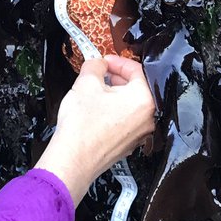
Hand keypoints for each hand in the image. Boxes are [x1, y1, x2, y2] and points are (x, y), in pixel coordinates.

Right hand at [36, 56, 156, 206]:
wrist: (73, 160)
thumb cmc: (82, 125)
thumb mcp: (86, 83)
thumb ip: (95, 65)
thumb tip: (98, 63)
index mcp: (144, 100)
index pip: (137, 70)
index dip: (117, 61)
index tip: (104, 60)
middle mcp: (147, 118)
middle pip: (135, 88)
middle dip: (115, 78)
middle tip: (97, 74)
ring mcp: (139, 134)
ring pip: (129, 105)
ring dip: (112, 94)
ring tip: (92, 93)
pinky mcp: (127, 144)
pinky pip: (124, 120)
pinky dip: (112, 111)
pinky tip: (94, 111)